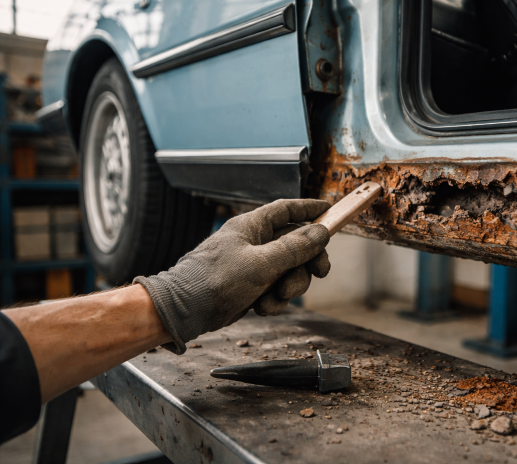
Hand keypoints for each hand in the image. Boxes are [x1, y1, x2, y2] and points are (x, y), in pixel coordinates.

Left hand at [134, 199, 330, 353]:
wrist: (183, 312)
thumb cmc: (215, 281)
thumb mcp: (262, 264)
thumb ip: (294, 248)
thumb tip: (321, 232)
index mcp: (251, 227)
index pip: (286, 209)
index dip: (309, 208)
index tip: (330, 210)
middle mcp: (253, 243)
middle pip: (295, 244)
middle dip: (308, 260)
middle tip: (320, 272)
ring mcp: (252, 266)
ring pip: (289, 270)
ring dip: (291, 286)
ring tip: (277, 296)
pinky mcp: (250, 288)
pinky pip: (275, 290)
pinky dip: (274, 301)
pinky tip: (263, 308)